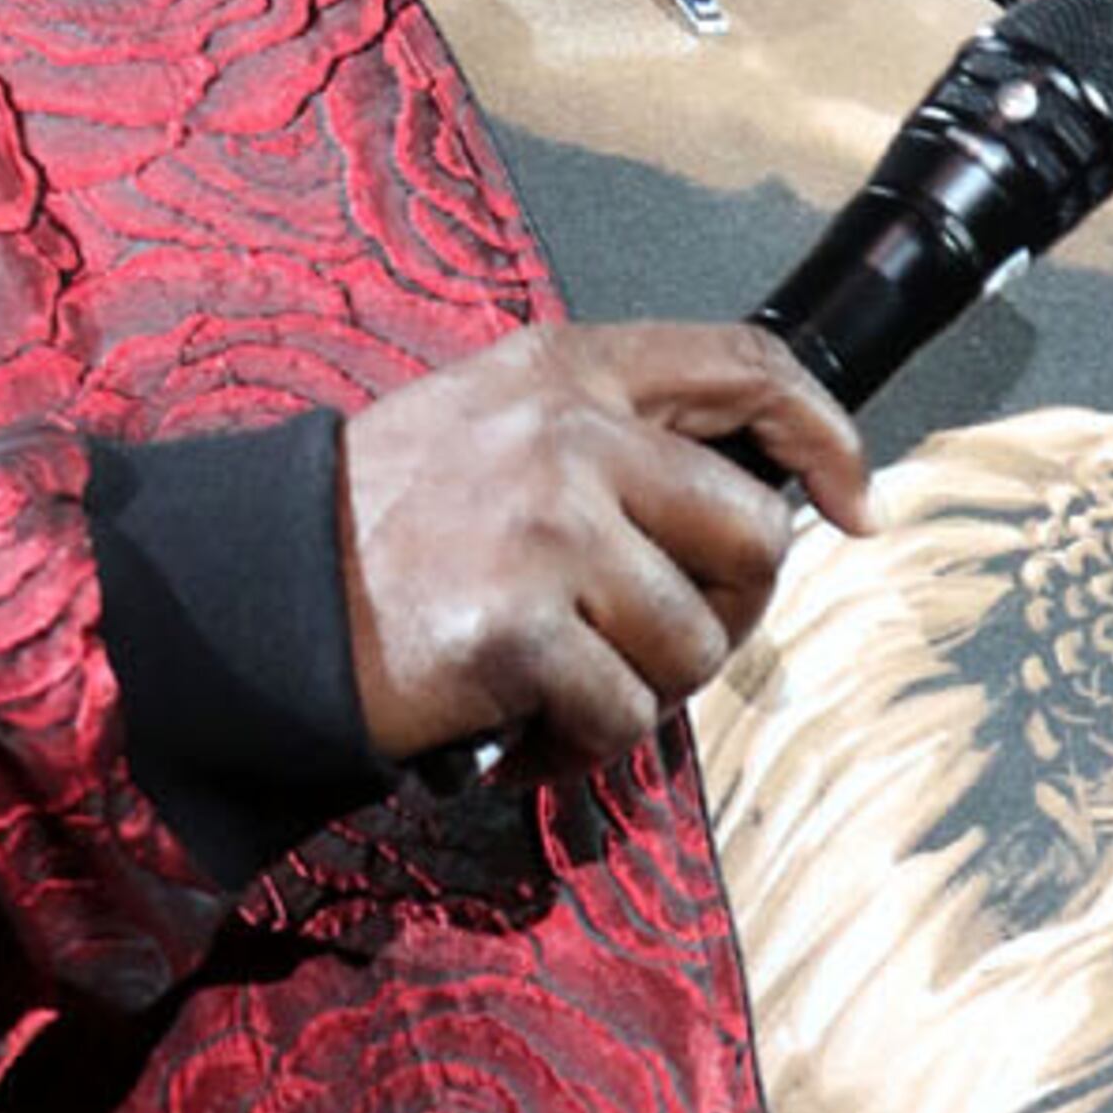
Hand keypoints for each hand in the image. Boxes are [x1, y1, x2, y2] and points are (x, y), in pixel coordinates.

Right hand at [337, 321, 871, 766]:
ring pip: (695, 642)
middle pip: (752, 533)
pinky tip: (529, 728)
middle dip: (730, 610)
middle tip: (661, 645)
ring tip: (568, 686)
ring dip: (646, 689)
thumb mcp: (488, 418)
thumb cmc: (378, 521)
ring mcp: (548, 532)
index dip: (826, 437)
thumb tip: (740, 495)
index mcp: (568, 368)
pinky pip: (625, 714)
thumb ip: (605, 432)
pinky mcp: (520, 631)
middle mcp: (570, 436)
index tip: (859, 502)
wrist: (253, 592)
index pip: (746, 367)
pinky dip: (586, 745)